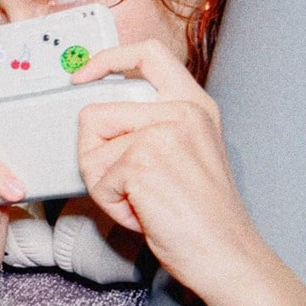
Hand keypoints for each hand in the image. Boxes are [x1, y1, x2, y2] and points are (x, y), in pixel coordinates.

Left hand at [72, 40, 268, 291]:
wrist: (223, 251)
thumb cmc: (200, 214)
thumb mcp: (184, 152)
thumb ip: (151, 125)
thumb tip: (95, 115)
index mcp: (193, 105)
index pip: (147, 54)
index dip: (106, 59)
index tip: (81, 76)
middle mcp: (181, 111)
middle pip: (95, 114)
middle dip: (94, 156)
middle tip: (127, 184)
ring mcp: (162, 133)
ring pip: (90, 151)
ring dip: (104, 185)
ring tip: (142, 200)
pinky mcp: (142, 160)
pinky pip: (97, 180)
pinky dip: (111, 204)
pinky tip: (144, 211)